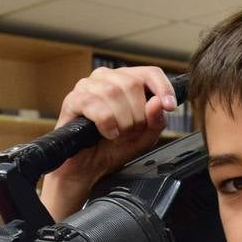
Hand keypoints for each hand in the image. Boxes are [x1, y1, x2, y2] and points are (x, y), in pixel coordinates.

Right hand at [42, 66, 177, 218]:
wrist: (88, 169)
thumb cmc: (113, 149)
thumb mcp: (143, 138)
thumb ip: (155, 121)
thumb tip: (158, 102)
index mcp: (125, 82)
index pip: (149, 72)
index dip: (162, 87)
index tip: (169, 106)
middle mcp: (106, 78)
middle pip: (132, 83)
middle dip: (137, 114)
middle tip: (130, 131)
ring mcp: (87, 86)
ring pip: (113, 92)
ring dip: (121, 120)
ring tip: (117, 134)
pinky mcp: (72, 100)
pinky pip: (94, 104)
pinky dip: (105, 122)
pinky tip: (106, 133)